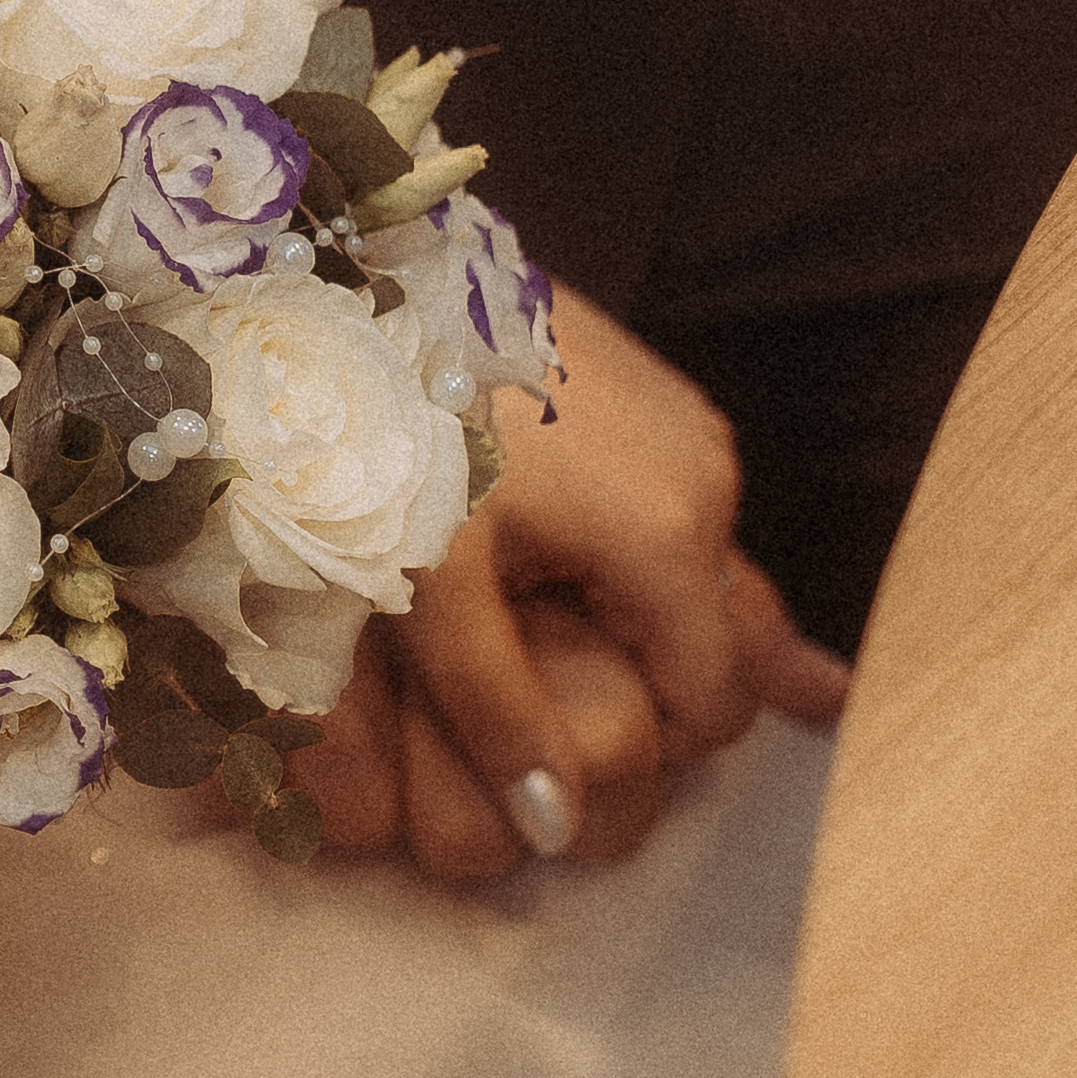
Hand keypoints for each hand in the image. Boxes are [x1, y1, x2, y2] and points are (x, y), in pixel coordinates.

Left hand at [283, 281, 847, 880]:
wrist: (358, 252)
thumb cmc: (390, 414)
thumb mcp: (428, 578)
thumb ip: (494, 703)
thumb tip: (553, 825)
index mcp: (667, 531)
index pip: (715, 705)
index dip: (652, 756)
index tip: (569, 773)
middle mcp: (702, 474)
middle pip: (718, 641)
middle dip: (655, 694)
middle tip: (570, 722)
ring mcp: (678, 423)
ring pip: (690, 575)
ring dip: (639, 625)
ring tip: (563, 655)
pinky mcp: (638, 387)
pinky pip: (662, 507)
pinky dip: (627, 558)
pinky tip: (575, 575)